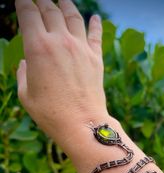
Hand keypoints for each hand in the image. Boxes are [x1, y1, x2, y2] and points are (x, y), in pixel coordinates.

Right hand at [16, 0, 107, 144]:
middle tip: (39, 0)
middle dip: (42, 1)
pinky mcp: (96, 58)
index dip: (23, 3)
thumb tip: (25, 63)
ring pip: (74, 16)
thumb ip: (23, 73)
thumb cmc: (50, 113)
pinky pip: (96, 34)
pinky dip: (96, 24)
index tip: (22, 1)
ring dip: (66, 4)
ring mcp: (81, 48)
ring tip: (62, 0)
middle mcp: (60, 41)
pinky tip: (96, 17)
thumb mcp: (26, 94)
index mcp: (37, 47)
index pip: (28, 12)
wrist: (82, 124)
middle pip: (50, 9)